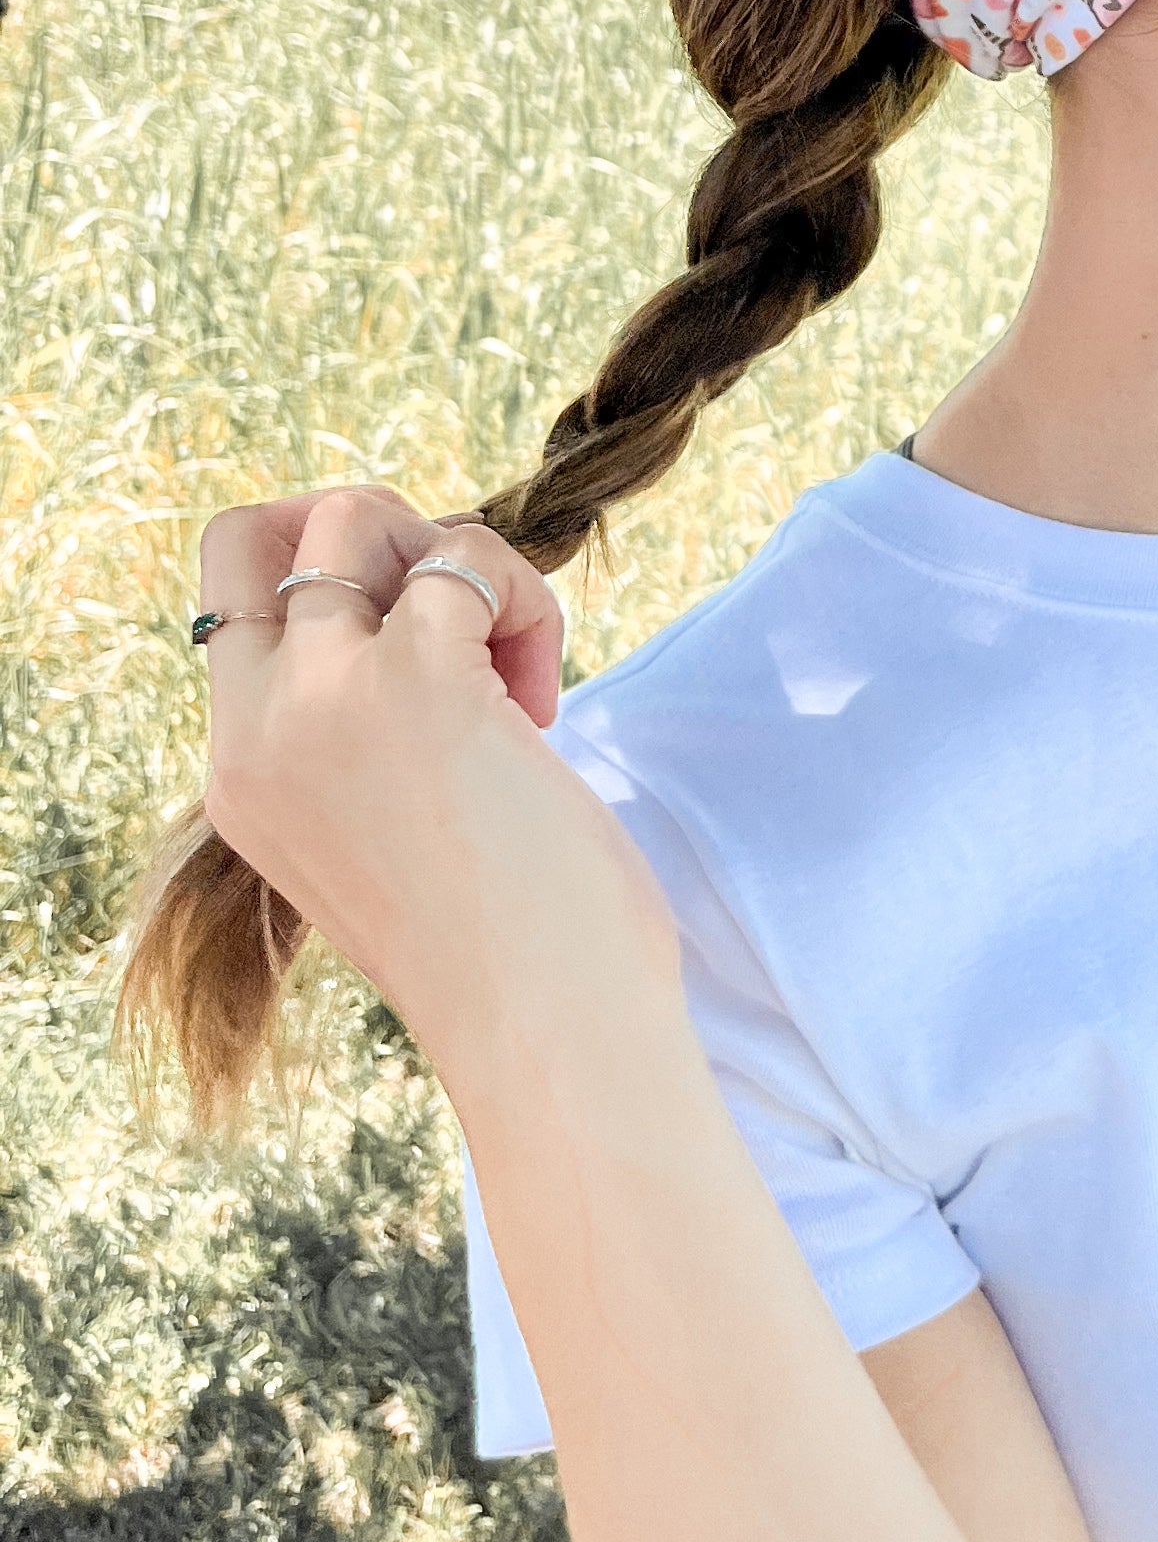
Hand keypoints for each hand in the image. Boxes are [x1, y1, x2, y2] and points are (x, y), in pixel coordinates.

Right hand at [195, 484, 679, 1081]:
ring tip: (510, 666)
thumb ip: (363, 738)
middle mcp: (258, 731)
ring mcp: (324, 699)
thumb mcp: (385, 831)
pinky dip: (526, 601)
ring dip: (460, 559)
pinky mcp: (415, 679)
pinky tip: (542, 701)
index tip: (419, 636)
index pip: (230, 603)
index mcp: (240, 777)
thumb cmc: (505, 944)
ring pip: (354, 513)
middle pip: (252, 531)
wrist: (542, 1028)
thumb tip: (432, 607)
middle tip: (454, 614)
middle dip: (370, 530)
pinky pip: (467, 558)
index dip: (332, 578)